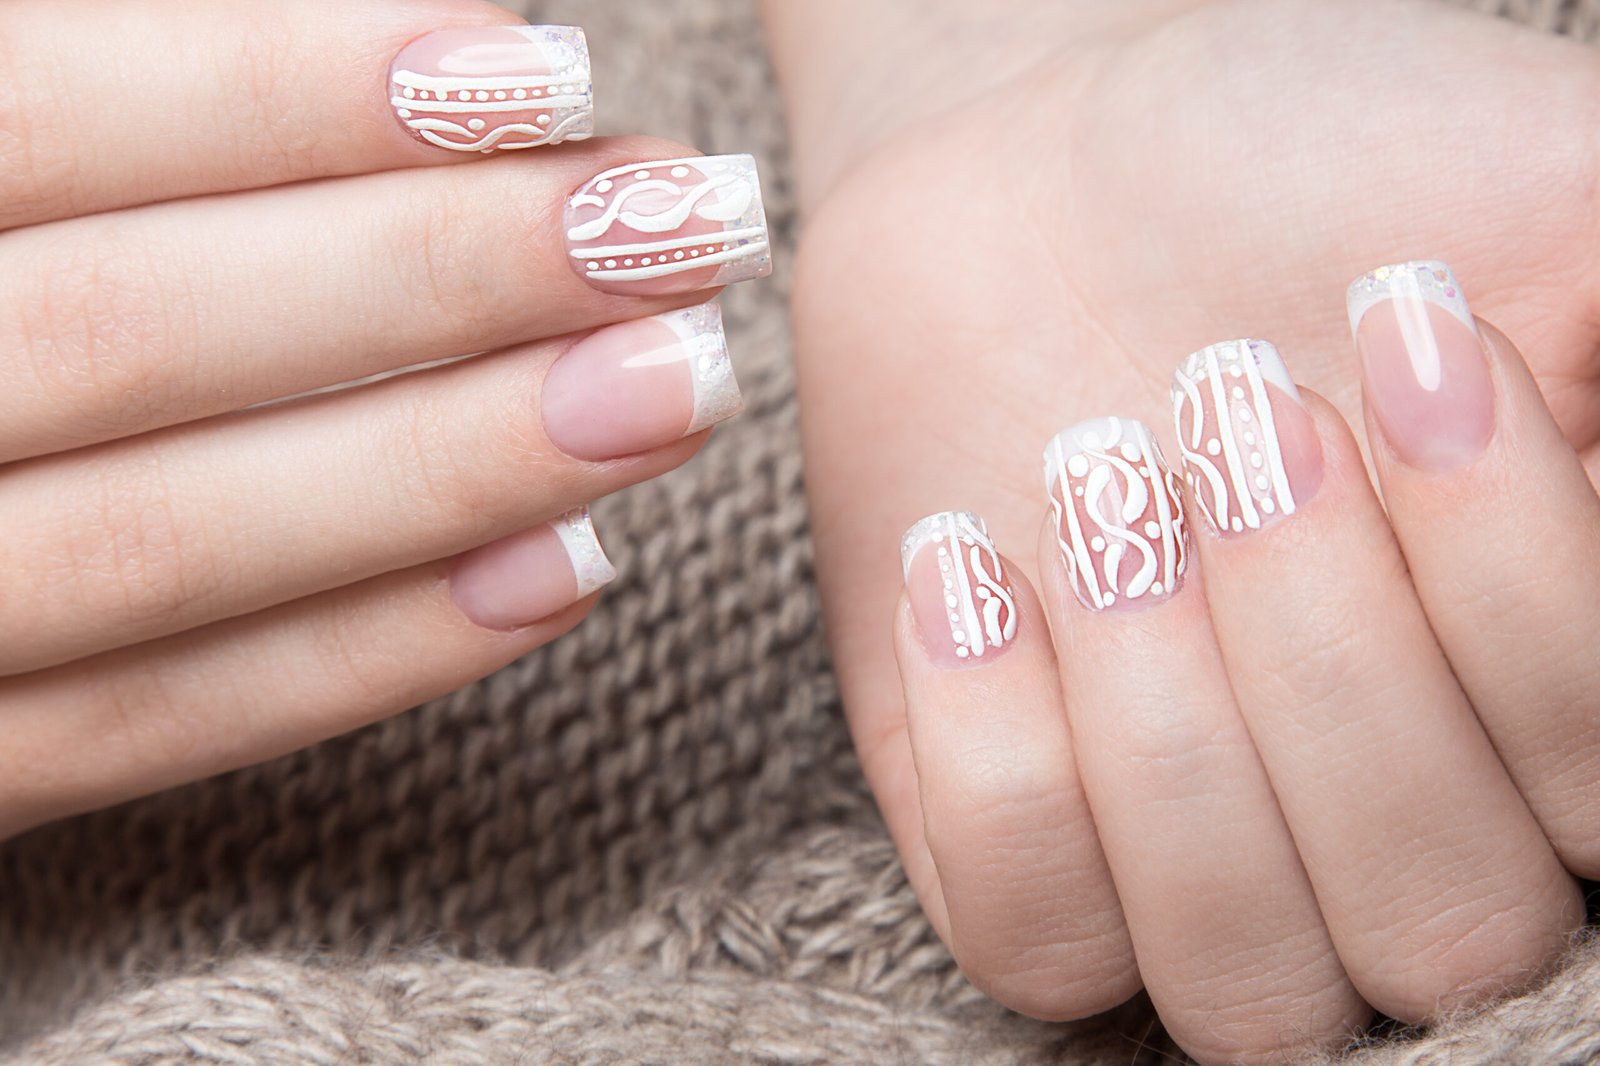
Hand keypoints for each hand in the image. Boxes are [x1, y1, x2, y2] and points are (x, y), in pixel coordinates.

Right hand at [0, 1, 771, 836]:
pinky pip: (162, 720)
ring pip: (162, 544)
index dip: (284, 94)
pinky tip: (571, 568)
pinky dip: (373, 647)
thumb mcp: (27, 175)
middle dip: (429, 273)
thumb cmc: (10, 284)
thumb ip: (139, 108)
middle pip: (128, 334)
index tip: (537, 75)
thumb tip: (448, 60)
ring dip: (450, 461)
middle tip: (677, 222)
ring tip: (675, 382)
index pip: (42, 125)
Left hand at [769, 0, 1599, 1060]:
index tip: (1402, 329)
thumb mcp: (1560, 205)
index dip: (1511, 586)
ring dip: (1167, 726)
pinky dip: (1001, 760)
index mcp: (1547, 703)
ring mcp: (1199, 851)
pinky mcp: (1020, 842)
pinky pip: (1035, 938)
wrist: (1059, 167)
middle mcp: (1399, 816)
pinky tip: (964, 563)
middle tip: (1233, 405)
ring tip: (1094, 477)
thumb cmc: (1321, 175)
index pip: (1594, 790)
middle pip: (1440, 925)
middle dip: (1325, 652)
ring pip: (1239, 976)